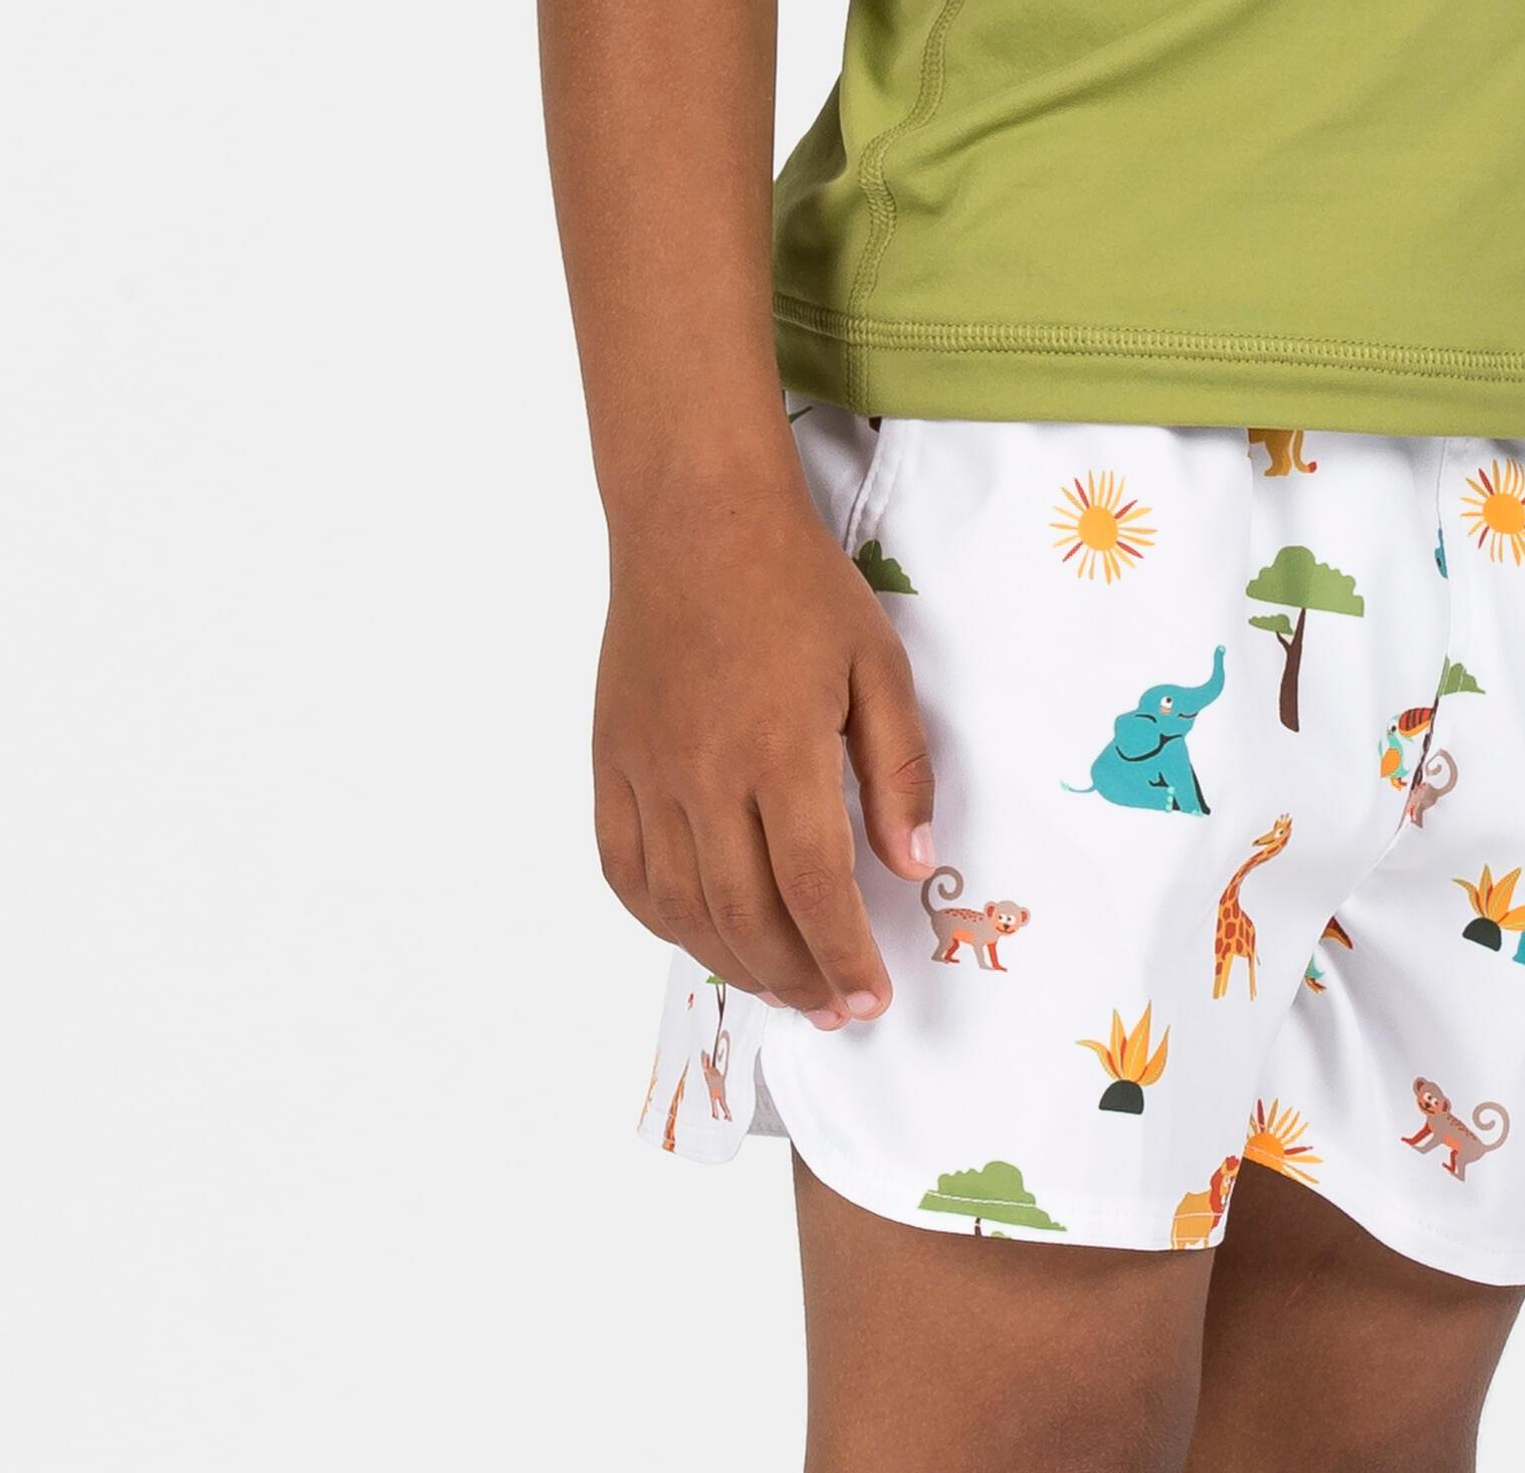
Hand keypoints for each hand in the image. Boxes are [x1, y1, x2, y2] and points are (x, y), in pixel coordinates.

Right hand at [592, 482, 937, 1034]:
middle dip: (797, 978)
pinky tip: (698, 933)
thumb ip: (897, 770)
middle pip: (745, 917)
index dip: (843, 958)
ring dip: (734, 964)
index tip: (870, 996)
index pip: (812, 891)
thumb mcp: (876, 665)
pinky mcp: (611, 762)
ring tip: (781, 983)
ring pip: (682, 908)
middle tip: (834, 1006)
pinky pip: (624, 869)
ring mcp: (648, 773)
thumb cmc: (795, 582)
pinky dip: (660, 919)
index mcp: (780, 751)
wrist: (697, 518)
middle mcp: (705, 775)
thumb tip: (912, 865)